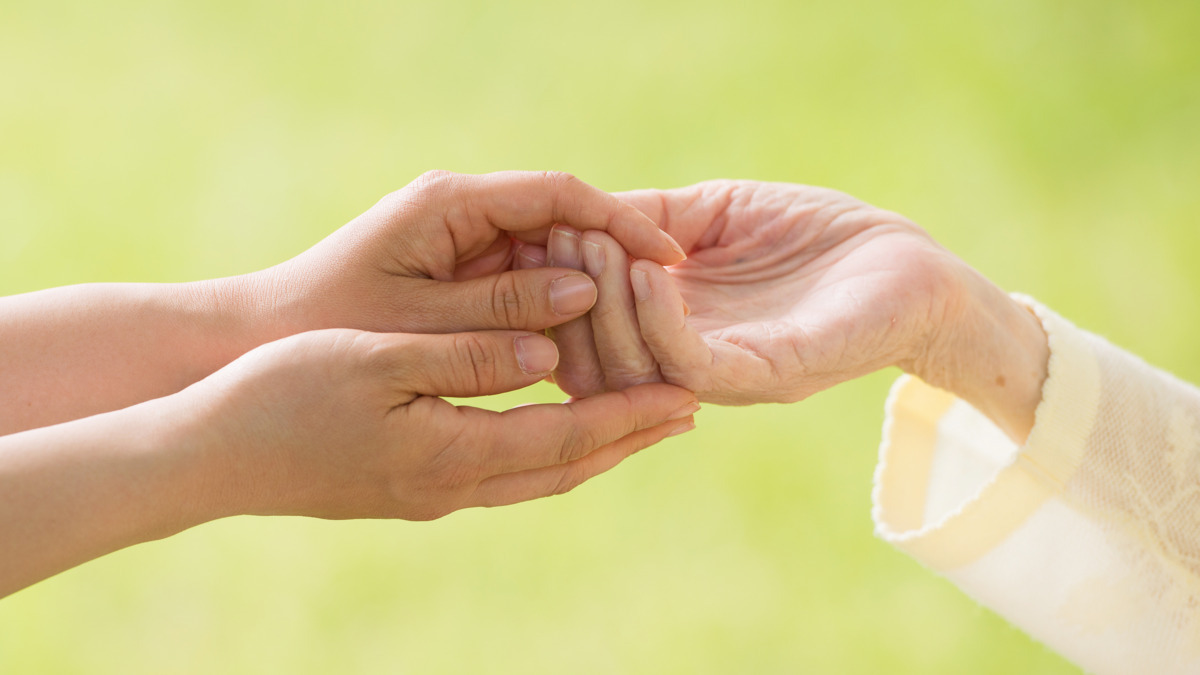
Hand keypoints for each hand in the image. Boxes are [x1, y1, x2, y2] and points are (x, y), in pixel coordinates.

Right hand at [179, 328, 698, 520]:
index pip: (568, 439)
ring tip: (636, 420)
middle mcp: (450, 487)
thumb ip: (469, 357)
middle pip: (565, 468)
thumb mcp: (378, 359)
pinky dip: (546, 450)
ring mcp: (428, 496)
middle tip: (684, 411)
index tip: (687, 396)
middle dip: (629, 439)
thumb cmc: (282, 393)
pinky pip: (502, 472)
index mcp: (450, 454)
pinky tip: (552, 427)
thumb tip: (551, 354)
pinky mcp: (408, 491)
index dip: (631, 417)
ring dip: (593, 448)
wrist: (207, 454)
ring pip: (536, 476)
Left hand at [253, 170, 687, 336]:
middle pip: (563, 224)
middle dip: (615, 265)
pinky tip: (583, 355)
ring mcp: (463, 242)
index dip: (622, 223)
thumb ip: (502, 308)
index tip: (668, 260)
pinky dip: (555, 319)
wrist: (260, 338)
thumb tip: (587, 292)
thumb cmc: (328, 323)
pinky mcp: (460, 275)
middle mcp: (462, 213)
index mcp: (450, 204)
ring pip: (551, 259)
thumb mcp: (418, 322)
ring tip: (634, 342)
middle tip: (664, 312)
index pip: (560, 194)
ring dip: (589, 298)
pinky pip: (526, 289)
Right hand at [543, 180, 1046, 439]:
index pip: (584, 333)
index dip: (553, 287)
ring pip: (634, 368)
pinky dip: (660, 319)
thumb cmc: (814, 237)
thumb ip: (650, 219)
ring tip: (600, 249)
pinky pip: (693, 364)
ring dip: (606, 307)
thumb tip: (571, 218)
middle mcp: (691, 363)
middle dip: (568, 300)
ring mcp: (729, 374)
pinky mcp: (769, 373)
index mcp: (670, 329)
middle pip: (594, 363)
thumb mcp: (715, 213)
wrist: (910, 266)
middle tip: (561, 245)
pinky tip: (651, 269)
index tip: (538, 236)